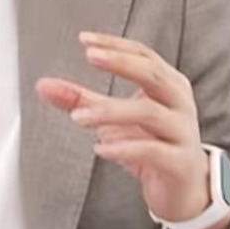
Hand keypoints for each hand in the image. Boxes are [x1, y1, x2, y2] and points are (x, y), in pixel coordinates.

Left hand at [36, 32, 212, 224]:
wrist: (185, 188)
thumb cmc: (153, 145)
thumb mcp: (115, 120)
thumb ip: (82, 101)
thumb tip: (44, 85)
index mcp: (169, 85)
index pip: (144, 55)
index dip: (116, 45)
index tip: (85, 40)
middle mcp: (179, 103)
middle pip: (153, 74)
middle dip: (121, 63)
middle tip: (91, 57)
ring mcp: (182, 132)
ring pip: (150, 113)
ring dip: (111, 111)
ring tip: (79, 117)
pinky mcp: (179, 162)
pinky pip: (153, 150)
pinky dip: (125, 148)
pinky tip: (101, 148)